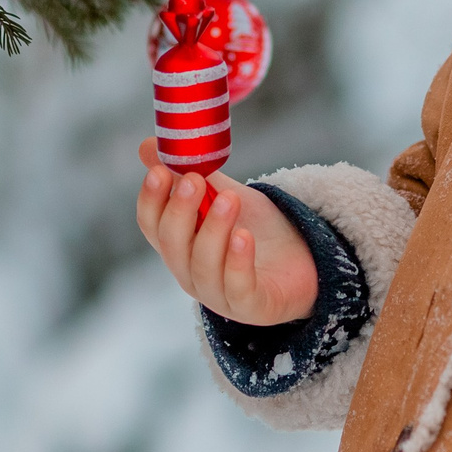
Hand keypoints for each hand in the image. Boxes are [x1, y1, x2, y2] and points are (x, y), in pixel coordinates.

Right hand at [135, 139, 319, 325]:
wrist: (302, 263)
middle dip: (180, 211)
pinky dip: (238, 262)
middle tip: (194, 179)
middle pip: (173, 245)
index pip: (151, 226)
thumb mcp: (221, 195)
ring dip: (213, 230)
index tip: (160, 170)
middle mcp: (190, 273)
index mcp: (178, 246)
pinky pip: (238, 287)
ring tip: (230, 199)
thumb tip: (149, 145)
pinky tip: (244, 237)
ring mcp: (218, 294)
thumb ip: (190, 173)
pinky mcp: (251, 306)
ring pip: (203, 266)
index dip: (151, 200)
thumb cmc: (254, 230)